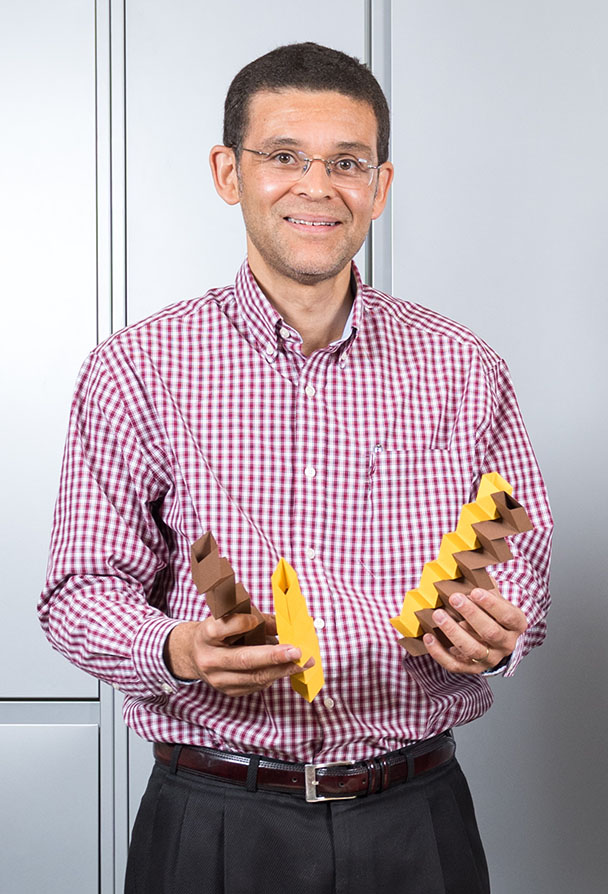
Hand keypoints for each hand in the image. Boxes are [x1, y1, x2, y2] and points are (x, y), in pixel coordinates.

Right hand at [164, 611, 311, 695]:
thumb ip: (256, 619)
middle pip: (243, 659)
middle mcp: (210, 659)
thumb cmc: (217, 632)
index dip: (240, 623)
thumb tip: (285, 624)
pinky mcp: (229, 691)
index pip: (221, 629)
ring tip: (304, 662)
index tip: (256, 619)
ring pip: (254, 677)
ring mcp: (219, 679)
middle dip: (273, 656)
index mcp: (206, 635)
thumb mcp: (229, 618)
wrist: (194, 655)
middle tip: (297, 651)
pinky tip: (289, 668)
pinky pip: (257, 685)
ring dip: (283, 670)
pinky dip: (275, 675)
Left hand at [423, 587, 527, 674]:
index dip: (491, 604)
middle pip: (490, 633)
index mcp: (516, 624)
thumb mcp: (494, 597)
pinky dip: (439, 652)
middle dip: (471, 614)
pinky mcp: (472, 669)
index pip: (507, 615)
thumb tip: (468, 569)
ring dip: (453, 632)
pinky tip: (428, 636)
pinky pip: (454, 665)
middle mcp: (506, 644)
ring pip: (472, 650)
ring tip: (438, 615)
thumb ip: (485, 585)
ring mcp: (490, 659)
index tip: (475, 591)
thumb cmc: (491, 612)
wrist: (493, 639)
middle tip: (454, 598)